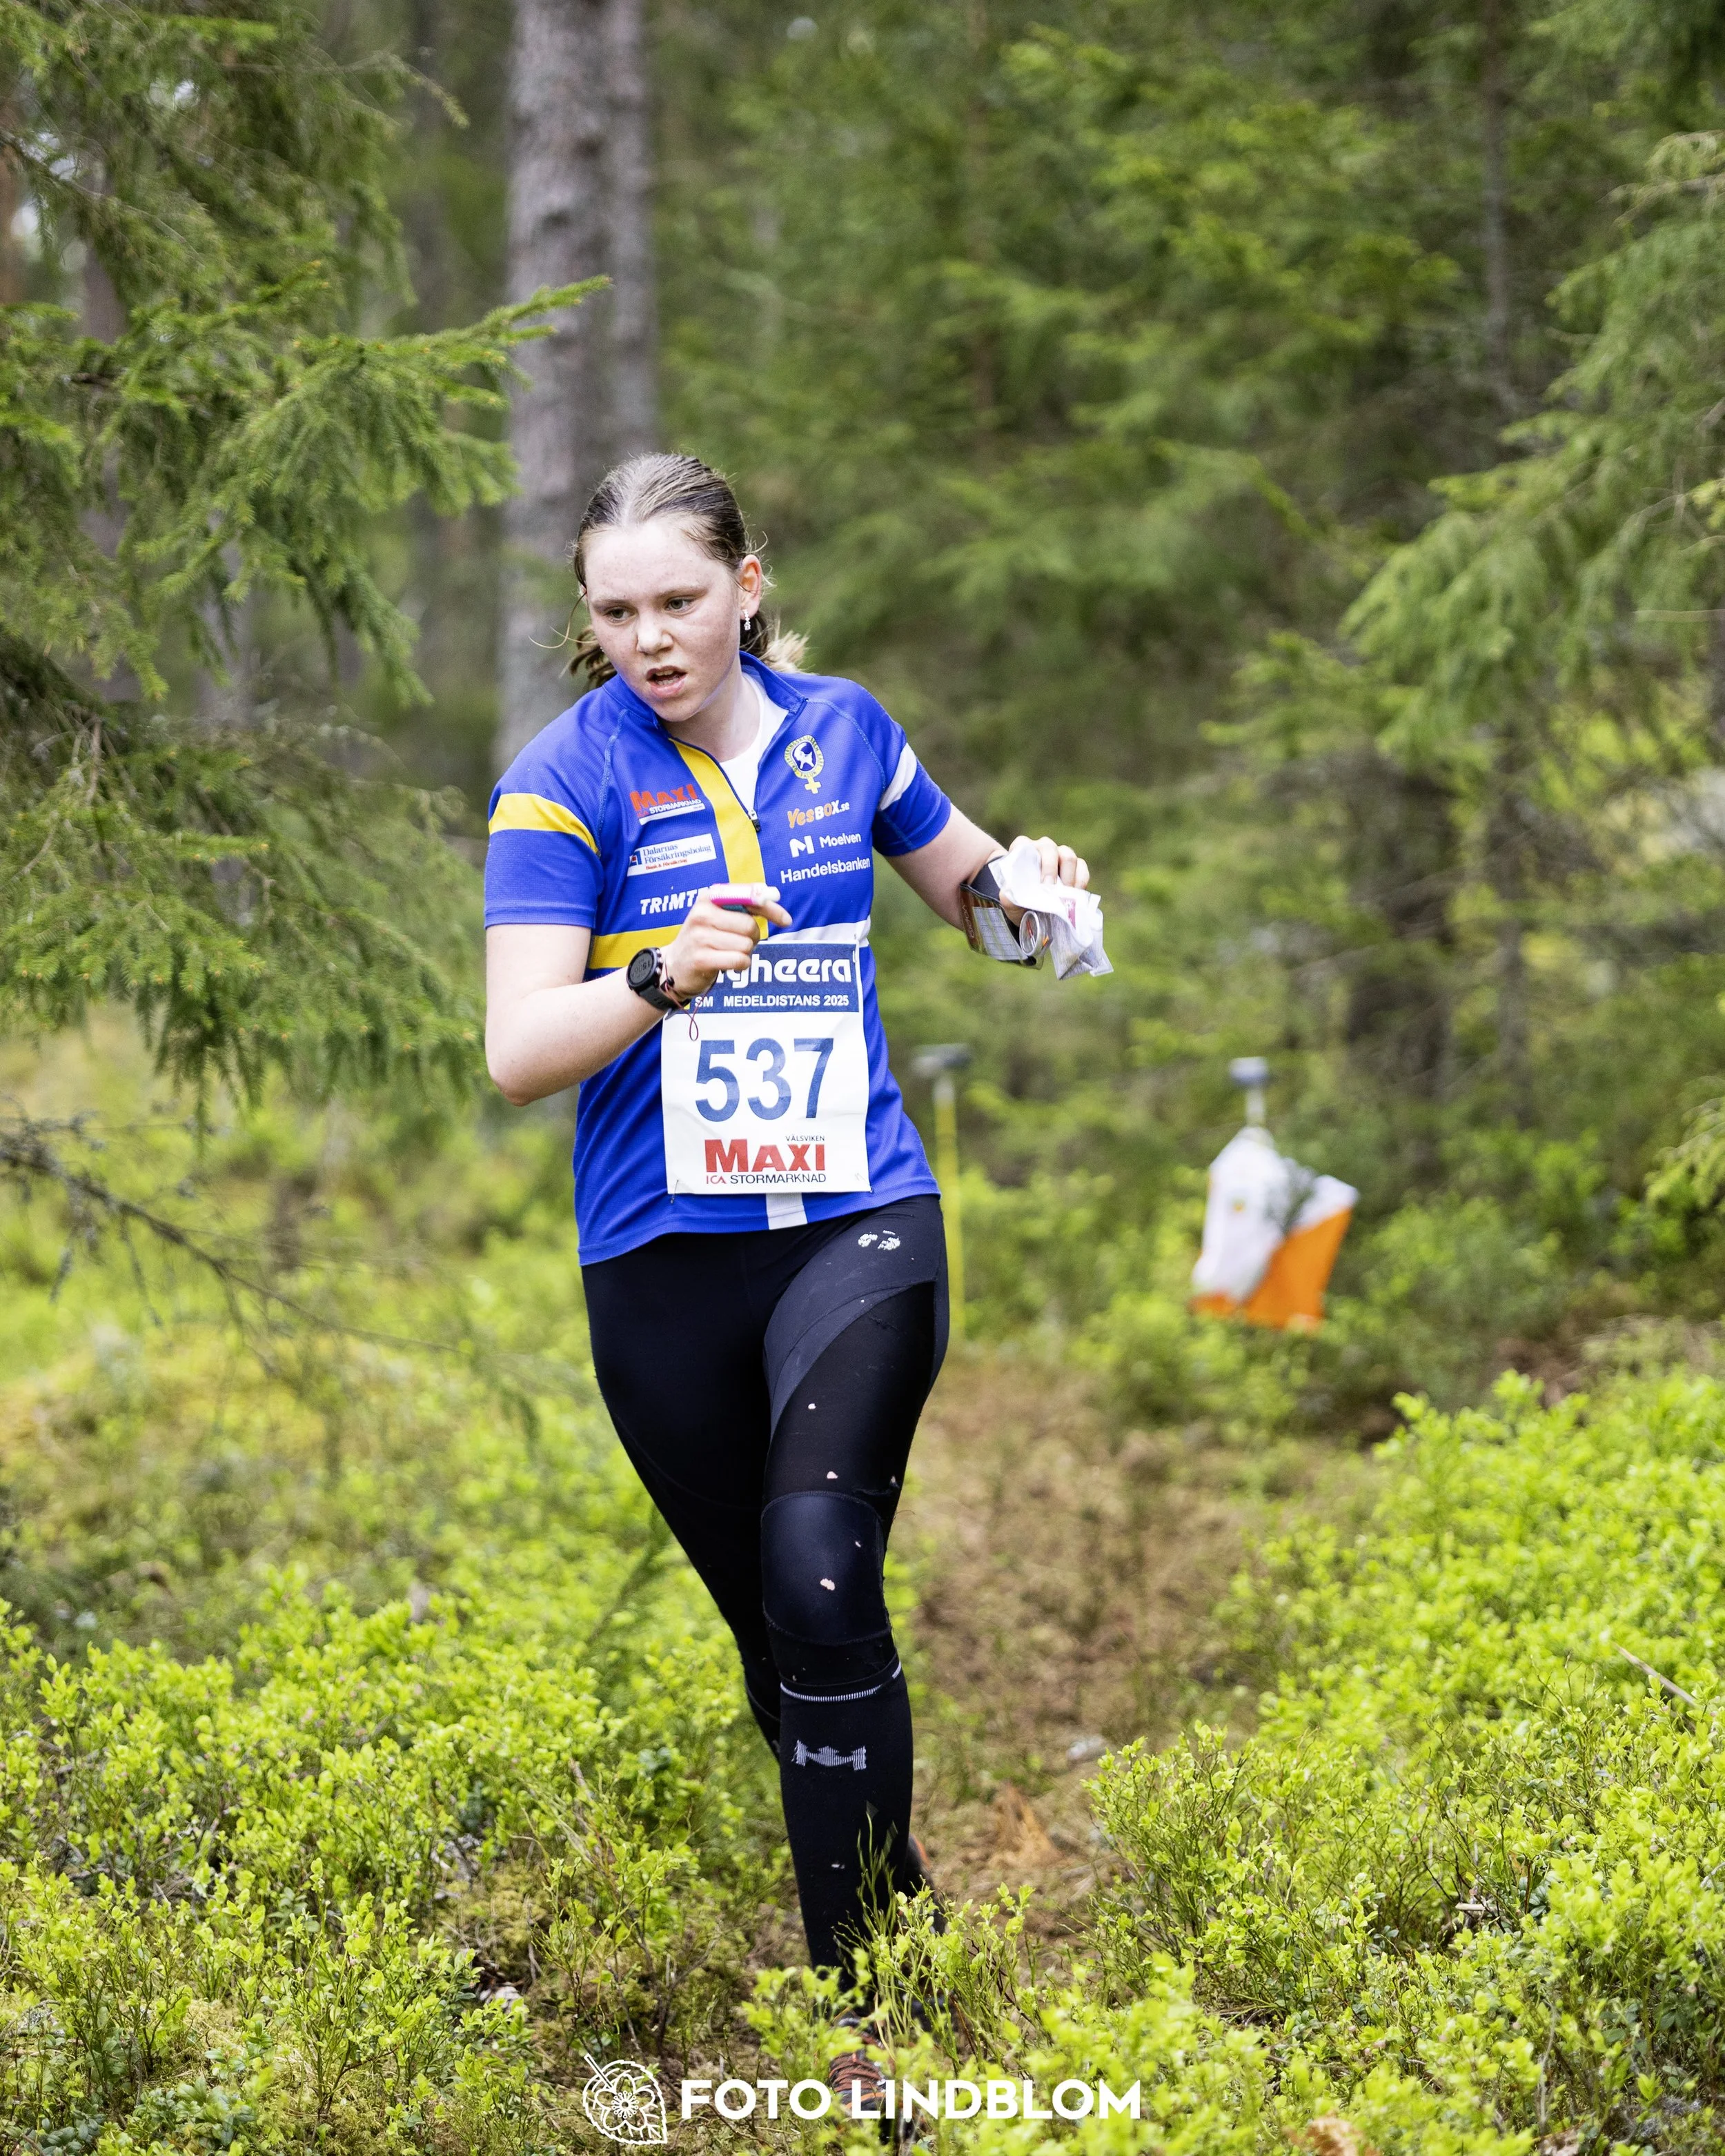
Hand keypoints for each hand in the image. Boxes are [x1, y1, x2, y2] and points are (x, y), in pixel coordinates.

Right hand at [664, 883, 792, 999]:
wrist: (674, 965)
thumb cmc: (704, 938)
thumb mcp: (718, 915)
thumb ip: (743, 905)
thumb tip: (774, 895)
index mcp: (709, 898)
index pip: (748, 898)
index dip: (771, 909)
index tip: (786, 920)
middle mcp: (702, 914)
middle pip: (750, 926)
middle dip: (753, 937)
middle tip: (739, 943)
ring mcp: (700, 937)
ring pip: (746, 945)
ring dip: (745, 953)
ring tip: (728, 953)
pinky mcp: (701, 959)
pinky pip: (739, 960)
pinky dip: (741, 965)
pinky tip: (728, 965)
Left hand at [999, 835, 1089, 924]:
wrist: (1031, 908)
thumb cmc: (1018, 899)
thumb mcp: (1010, 900)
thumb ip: (1007, 897)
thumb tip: (1008, 894)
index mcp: (1022, 848)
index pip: (1025, 845)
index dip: (1030, 861)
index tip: (1038, 883)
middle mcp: (1042, 847)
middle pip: (1049, 849)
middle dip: (1051, 870)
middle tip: (1051, 890)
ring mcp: (1060, 854)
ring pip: (1069, 856)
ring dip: (1068, 877)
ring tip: (1064, 895)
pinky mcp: (1076, 865)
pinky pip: (1082, 867)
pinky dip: (1080, 881)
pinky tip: (1075, 895)